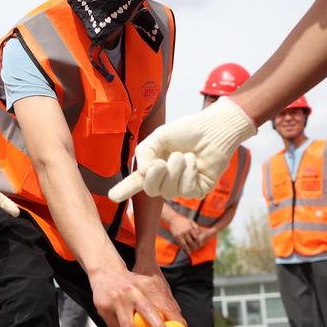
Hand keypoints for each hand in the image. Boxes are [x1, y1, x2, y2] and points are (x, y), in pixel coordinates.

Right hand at [89, 264, 184, 326]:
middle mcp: (132, 290)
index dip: (175, 321)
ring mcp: (117, 299)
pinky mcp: (104, 307)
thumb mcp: (150, 285)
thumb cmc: (134, 282)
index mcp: (147, 284)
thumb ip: (165, 302)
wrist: (105, 271)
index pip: (165, 304)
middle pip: (148, 314)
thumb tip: (181, 325)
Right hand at [109, 97, 256, 200]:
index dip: (123, 190)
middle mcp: (166, 179)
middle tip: (161, 162)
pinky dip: (189, 172)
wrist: (213, 130)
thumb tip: (142, 172)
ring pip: (170, 191)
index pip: (137, 182)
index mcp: (154, 166)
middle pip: (152, 190)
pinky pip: (187, 190)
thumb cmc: (188, 131)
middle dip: (155, 176)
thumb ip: (144, 152)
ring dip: (176, 169)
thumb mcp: (159, 136)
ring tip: (184, 155)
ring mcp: (182, 187)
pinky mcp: (199, 190)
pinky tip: (194, 161)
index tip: (112, 197)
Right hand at [169, 217, 201, 252]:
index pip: (196, 237)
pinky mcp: (176, 236)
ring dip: (188, 249)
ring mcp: (180, 235)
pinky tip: (184, 248)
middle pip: (191, 242)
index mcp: (190, 229)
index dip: (199, 242)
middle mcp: (185, 232)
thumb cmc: (183, 220)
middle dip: (194, 246)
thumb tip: (199, 233)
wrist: (173, 219)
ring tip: (190, 252)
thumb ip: (196, 227)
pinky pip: (180, 243)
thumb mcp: (191, 221)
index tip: (200, 245)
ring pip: (185, 244)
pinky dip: (182, 247)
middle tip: (196, 249)